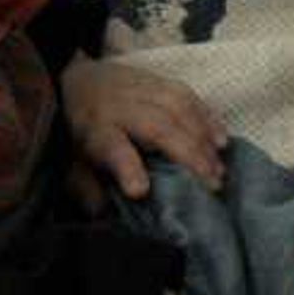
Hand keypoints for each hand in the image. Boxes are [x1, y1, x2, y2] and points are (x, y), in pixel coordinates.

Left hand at [61, 57, 226, 197]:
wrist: (80, 79)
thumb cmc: (81, 131)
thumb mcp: (72, 163)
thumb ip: (87, 190)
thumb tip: (104, 215)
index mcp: (95, 130)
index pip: (110, 148)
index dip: (126, 168)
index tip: (140, 191)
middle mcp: (119, 107)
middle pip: (157, 127)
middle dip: (187, 155)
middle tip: (212, 185)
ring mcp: (141, 89)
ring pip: (178, 108)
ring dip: (204, 139)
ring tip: (219, 167)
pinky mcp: (158, 80)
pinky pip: (188, 95)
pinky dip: (208, 118)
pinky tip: (222, 139)